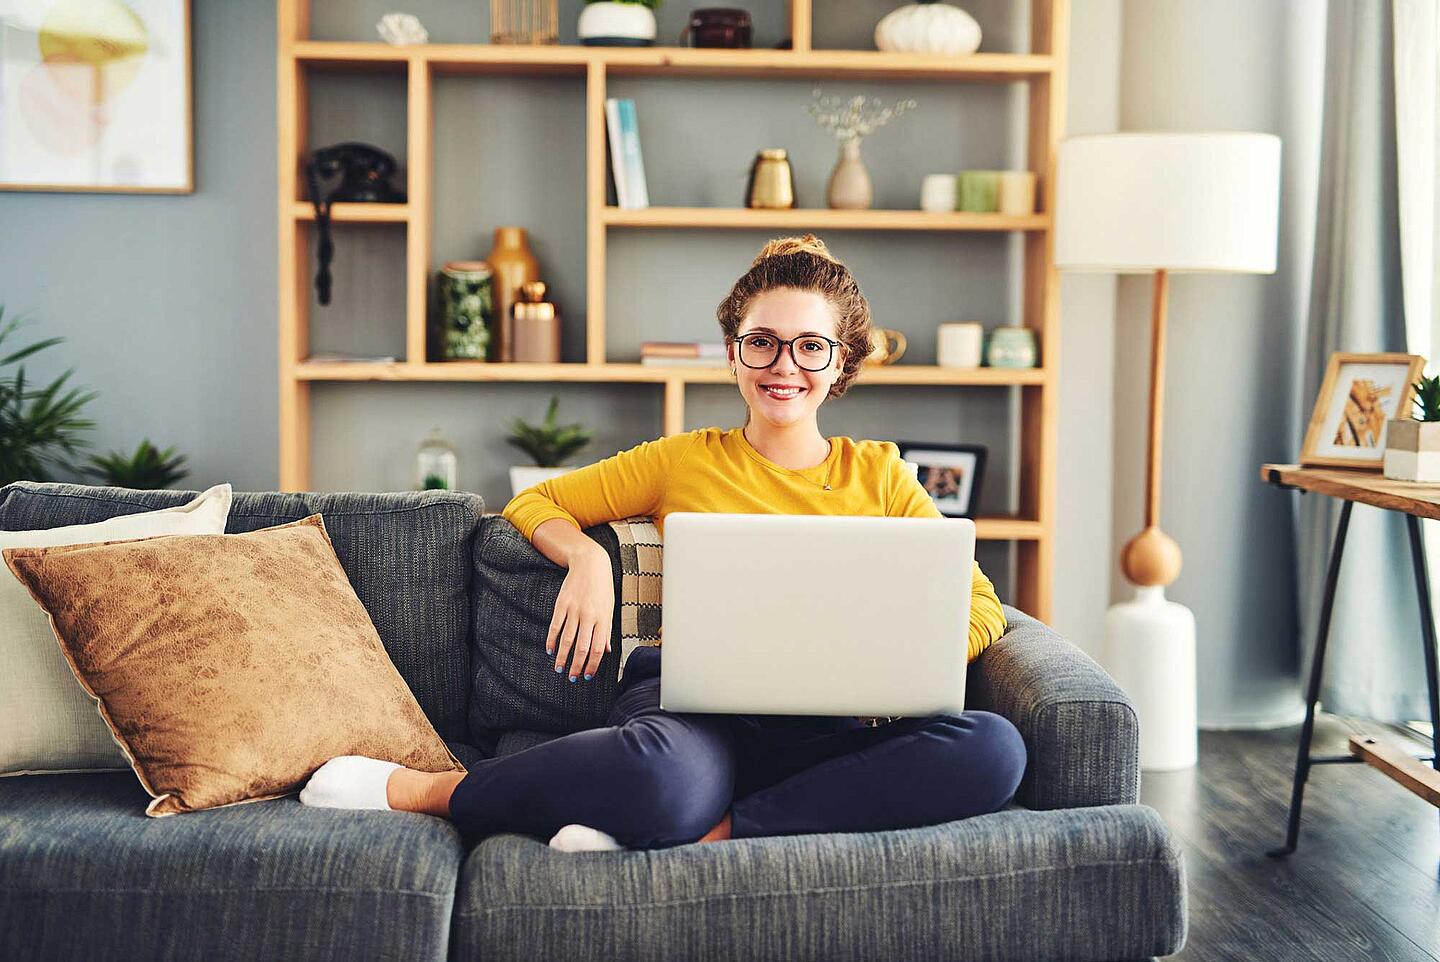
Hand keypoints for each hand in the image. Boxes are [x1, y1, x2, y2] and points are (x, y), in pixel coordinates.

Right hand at [547, 550, 613, 681]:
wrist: (590, 563)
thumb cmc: (602, 587)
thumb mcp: (609, 608)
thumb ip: (606, 631)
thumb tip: (606, 651)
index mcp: (603, 619)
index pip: (598, 648)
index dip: (592, 665)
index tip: (588, 676)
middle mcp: (589, 616)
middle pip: (582, 648)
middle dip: (577, 666)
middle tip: (572, 678)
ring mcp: (574, 610)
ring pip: (567, 639)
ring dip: (562, 657)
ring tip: (559, 669)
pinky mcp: (562, 604)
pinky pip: (555, 626)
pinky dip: (552, 640)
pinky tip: (550, 650)